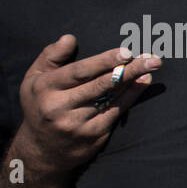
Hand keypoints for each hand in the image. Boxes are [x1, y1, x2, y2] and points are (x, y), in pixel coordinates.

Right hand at [13, 35, 159, 176]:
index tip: (126, 52)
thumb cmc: (40, 104)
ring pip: (111, 98)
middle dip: (128, 70)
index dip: (104, 62)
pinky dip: (131, 96)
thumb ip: (51, 56)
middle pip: (100, 85)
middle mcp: (60, 107)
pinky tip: (143, 82)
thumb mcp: (34, 78)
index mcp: (46, 88)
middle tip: (152, 58)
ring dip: (134, 81)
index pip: (79, 72)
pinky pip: (116, 111)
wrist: (41, 149)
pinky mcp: (94, 135)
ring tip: (152, 66)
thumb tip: (70, 38)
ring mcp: (78, 123)